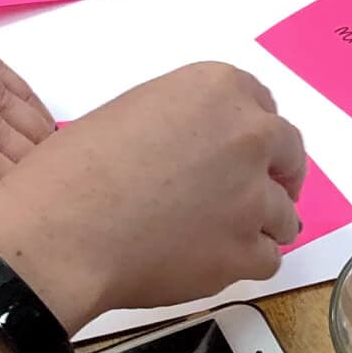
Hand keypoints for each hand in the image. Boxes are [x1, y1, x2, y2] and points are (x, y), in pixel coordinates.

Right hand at [0, 62, 305, 330]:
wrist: (62, 232)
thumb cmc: (75, 169)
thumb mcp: (133, 112)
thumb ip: (186, 121)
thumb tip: (201, 150)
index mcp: (217, 89)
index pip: (262, 105)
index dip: (251, 131)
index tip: (243, 150)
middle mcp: (248, 135)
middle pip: (288, 152)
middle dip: (276, 172)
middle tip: (251, 193)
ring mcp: (253, 197)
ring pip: (284, 214)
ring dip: (261, 224)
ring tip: (216, 236)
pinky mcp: (247, 252)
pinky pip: (269, 259)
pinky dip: (244, 263)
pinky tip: (208, 263)